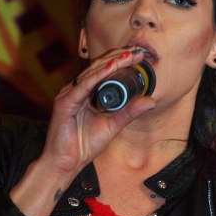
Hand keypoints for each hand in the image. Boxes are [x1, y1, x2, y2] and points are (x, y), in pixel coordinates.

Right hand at [10, 47, 155, 215]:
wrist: (65, 164)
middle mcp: (76, 90)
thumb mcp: (113, 125)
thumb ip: (129, 111)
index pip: (103, 70)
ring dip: (112, 62)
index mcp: (85, 93)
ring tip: (129, 56)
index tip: (138, 55)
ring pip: (92, 73)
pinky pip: (83, 86)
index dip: (119, 60)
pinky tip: (111, 68)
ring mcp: (69, 94)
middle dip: (118, 57)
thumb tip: (150, 100)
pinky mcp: (64, 103)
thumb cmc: (84, 145)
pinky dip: (98, 76)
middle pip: (98, 67)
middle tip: (137, 51)